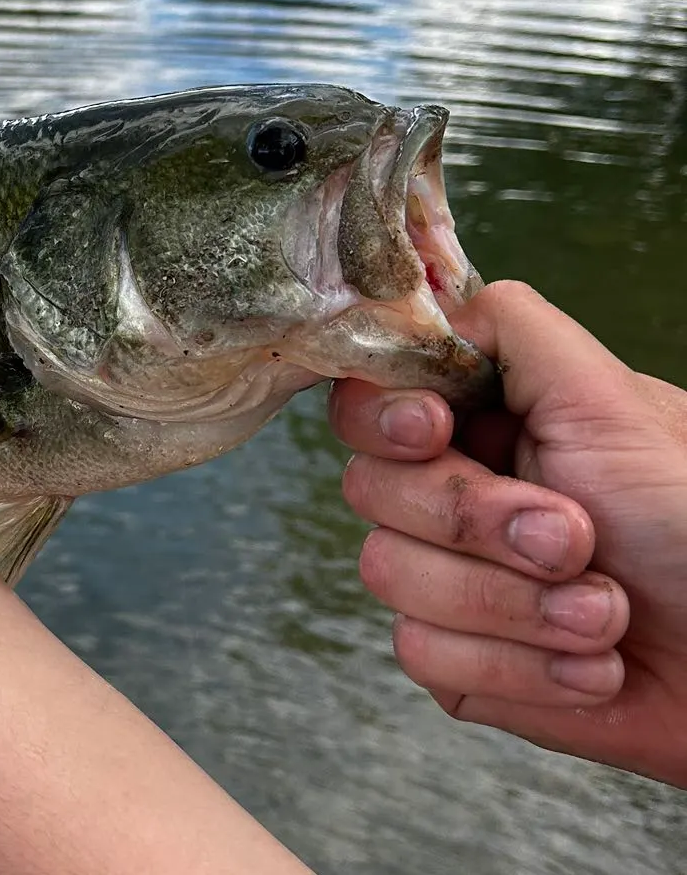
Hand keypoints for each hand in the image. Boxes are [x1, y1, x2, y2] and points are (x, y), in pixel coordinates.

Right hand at [329, 280, 686, 787]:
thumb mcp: (609, 399)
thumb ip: (512, 327)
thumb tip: (426, 309)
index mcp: (481, 424)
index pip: (365, 403)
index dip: (383, 419)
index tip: (436, 431)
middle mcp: (453, 494)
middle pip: (371, 489)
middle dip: (478, 523)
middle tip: (577, 538)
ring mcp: (450, 580)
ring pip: (390, 575)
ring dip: (515, 604)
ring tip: (607, 612)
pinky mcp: (462, 663)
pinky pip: (425, 655)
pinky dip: (520, 667)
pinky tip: (591, 667)